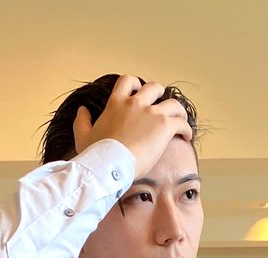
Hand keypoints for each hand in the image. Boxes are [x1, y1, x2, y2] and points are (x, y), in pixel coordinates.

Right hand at [72, 74, 191, 178]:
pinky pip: (181, 122)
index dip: (136, 85)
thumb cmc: (96, 154)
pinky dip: (186, 129)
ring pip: (173, 103)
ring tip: (180, 122)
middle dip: (160, 96)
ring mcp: (151, 113)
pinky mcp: (163, 126)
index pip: (128, 82)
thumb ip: (82, 121)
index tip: (140, 93)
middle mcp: (134, 103)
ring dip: (178, 112)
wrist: (109, 165)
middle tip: (162, 109)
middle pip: (154, 88)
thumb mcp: (83, 136)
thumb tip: (82, 110)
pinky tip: (186, 137)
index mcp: (116, 104)